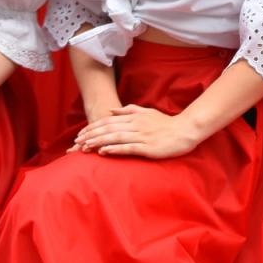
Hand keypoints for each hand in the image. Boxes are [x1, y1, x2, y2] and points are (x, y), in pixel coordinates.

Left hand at [74, 104, 201, 158]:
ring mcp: (141, 136)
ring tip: (85, 147)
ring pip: (115, 138)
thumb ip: (129, 110)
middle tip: (77, 141)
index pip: (109, 121)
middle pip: (108, 129)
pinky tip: (103, 152)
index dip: (93, 127)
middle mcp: (135, 125)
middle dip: (91, 135)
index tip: (81, 133)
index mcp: (134, 117)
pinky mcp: (147, 147)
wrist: (185, 131)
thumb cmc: (166, 123)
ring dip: (98, 142)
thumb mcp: (147, 112)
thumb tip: (112, 111)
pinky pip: (127, 148)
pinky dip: (114, 149)